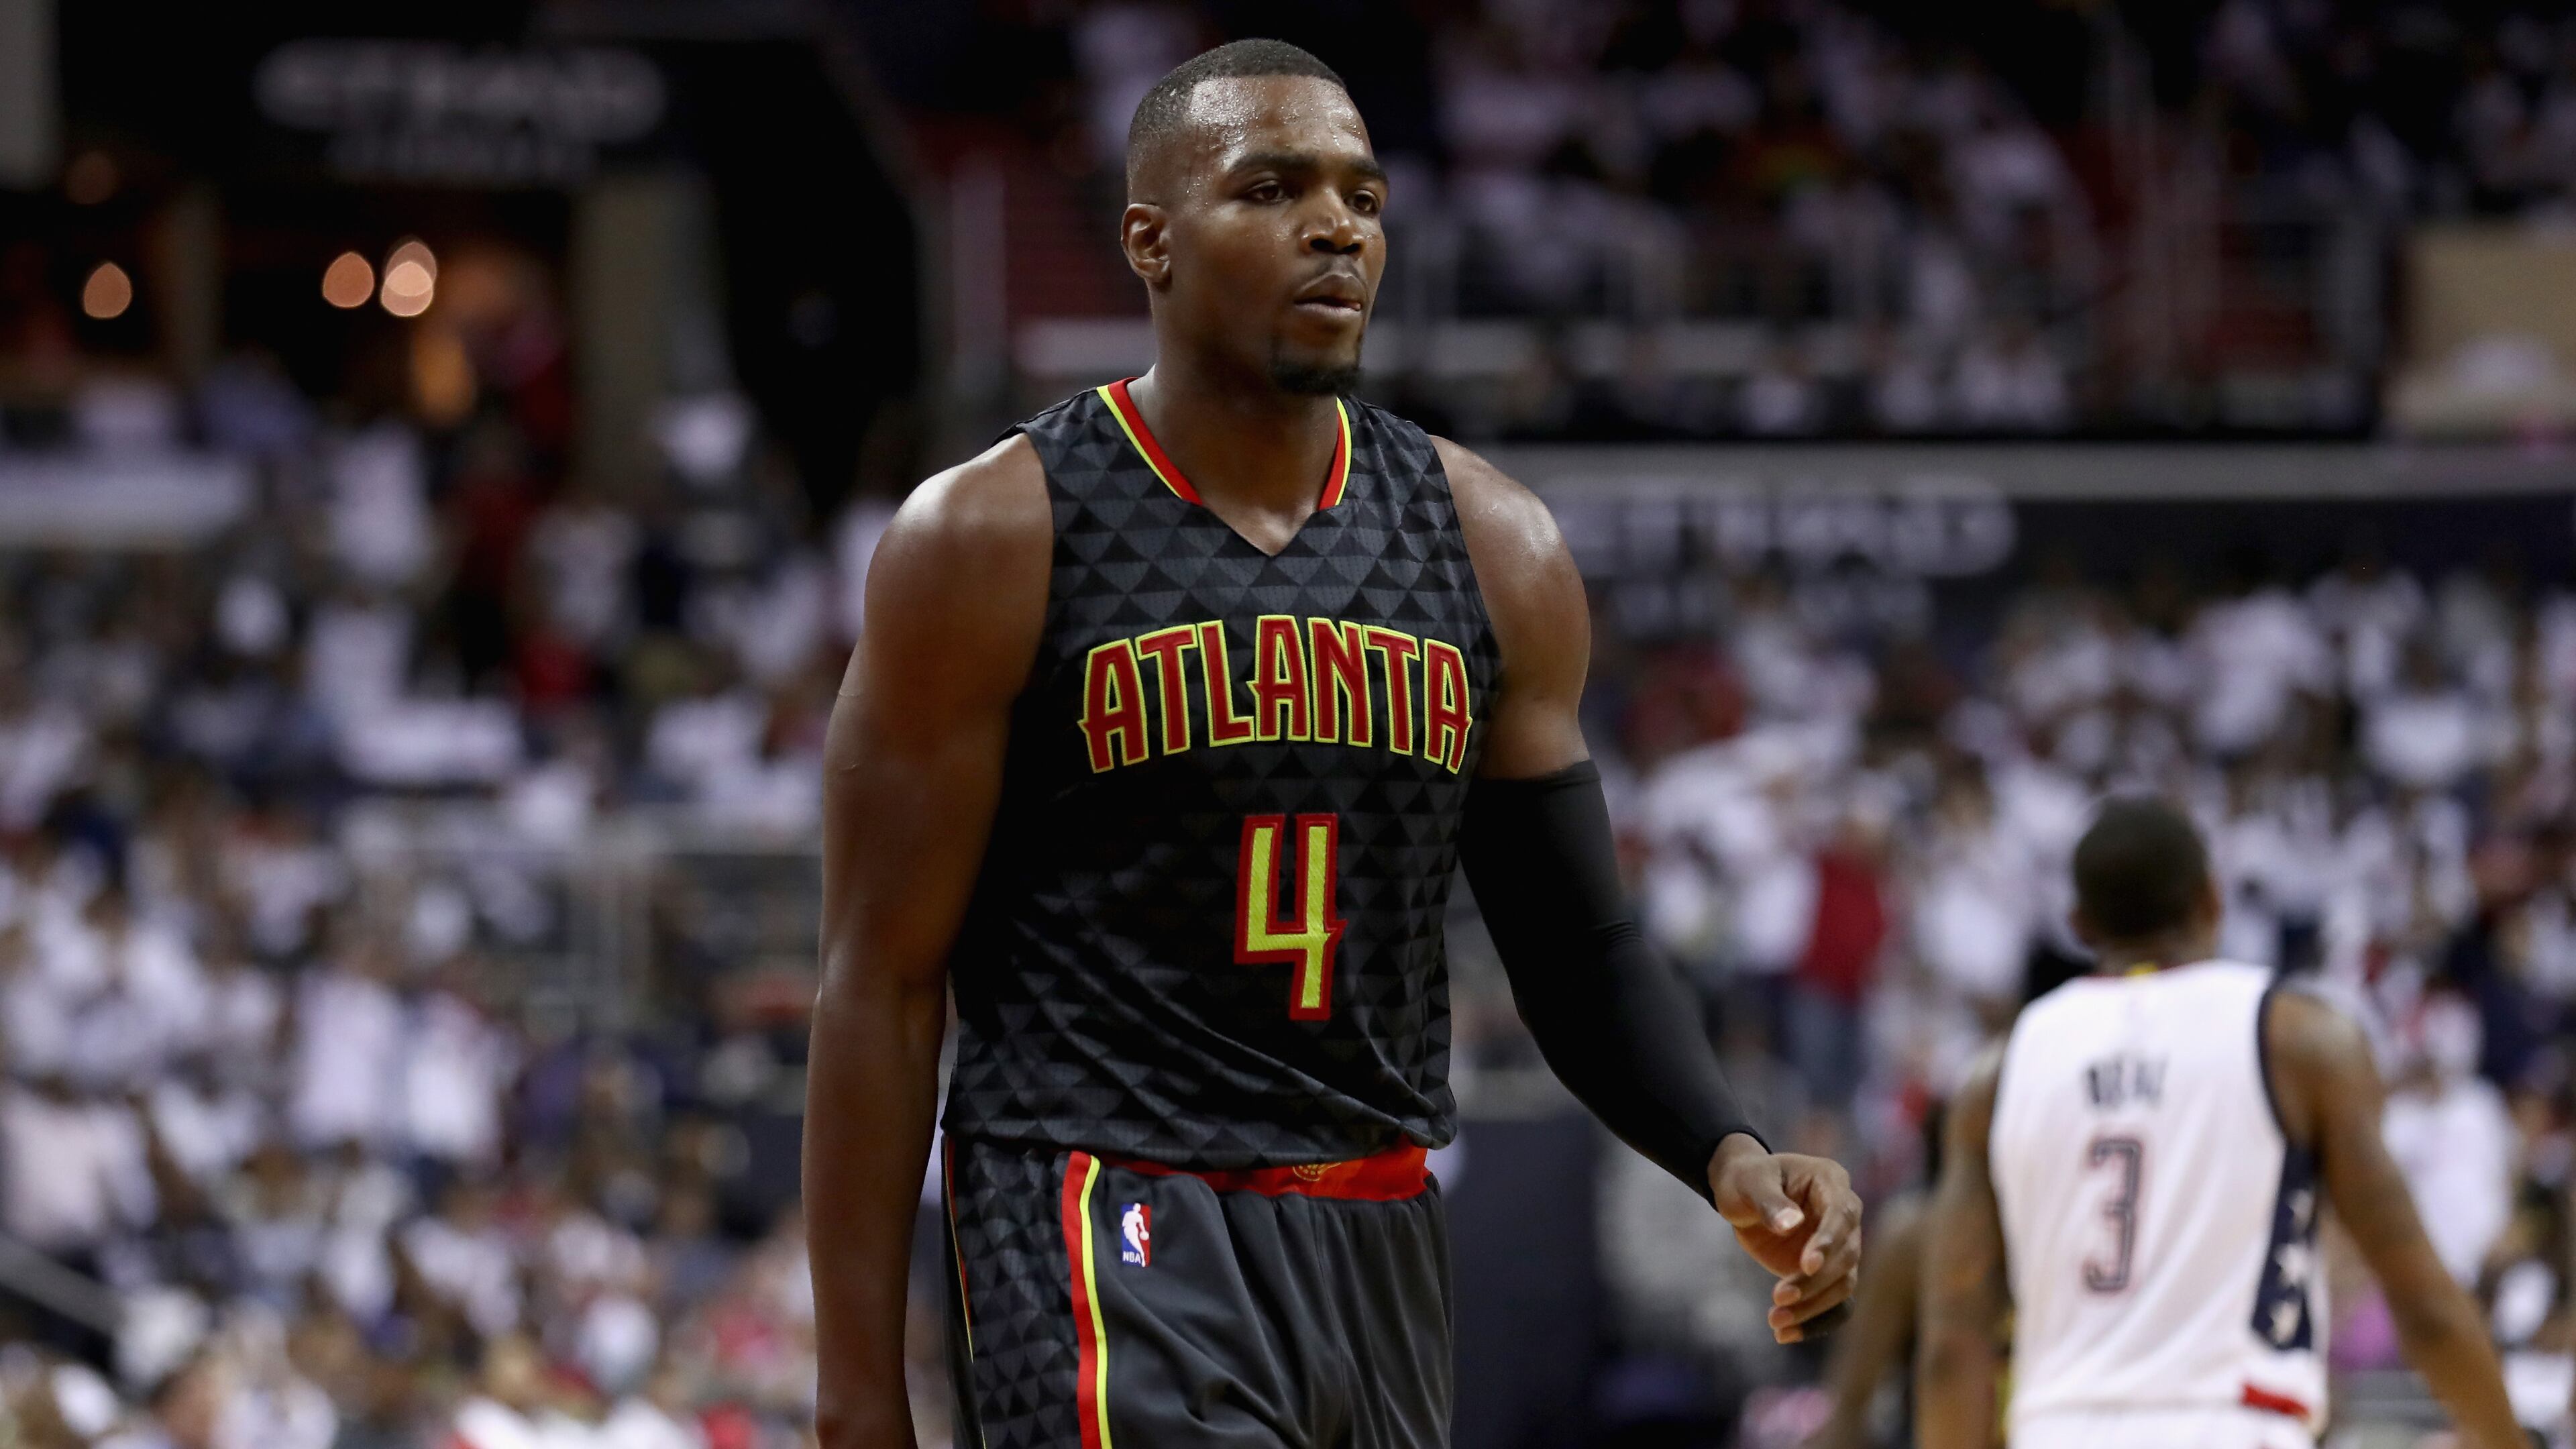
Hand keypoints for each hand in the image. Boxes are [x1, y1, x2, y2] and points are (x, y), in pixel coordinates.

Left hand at [1708, 1134, 1861, 1343]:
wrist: (1741, 1193)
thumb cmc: (1746, 1179)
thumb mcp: (1749, 1181)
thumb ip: (1769, 1201)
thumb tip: (1792, 1225)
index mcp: (1831, 1182)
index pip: (1841, 1215)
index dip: (1827, 1242)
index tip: (1806, 1264)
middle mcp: (1844, 1215)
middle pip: (1846, 1255)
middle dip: (1815, 1281)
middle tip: (1778, 1296)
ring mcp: (1838, 1246)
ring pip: (1842, 1284)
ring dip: (1813, 1307)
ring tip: (1775, 1321)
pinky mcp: (1826, 1272)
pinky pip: (1833, 1303)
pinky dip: (1815, 1321)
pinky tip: (1786, 1335)